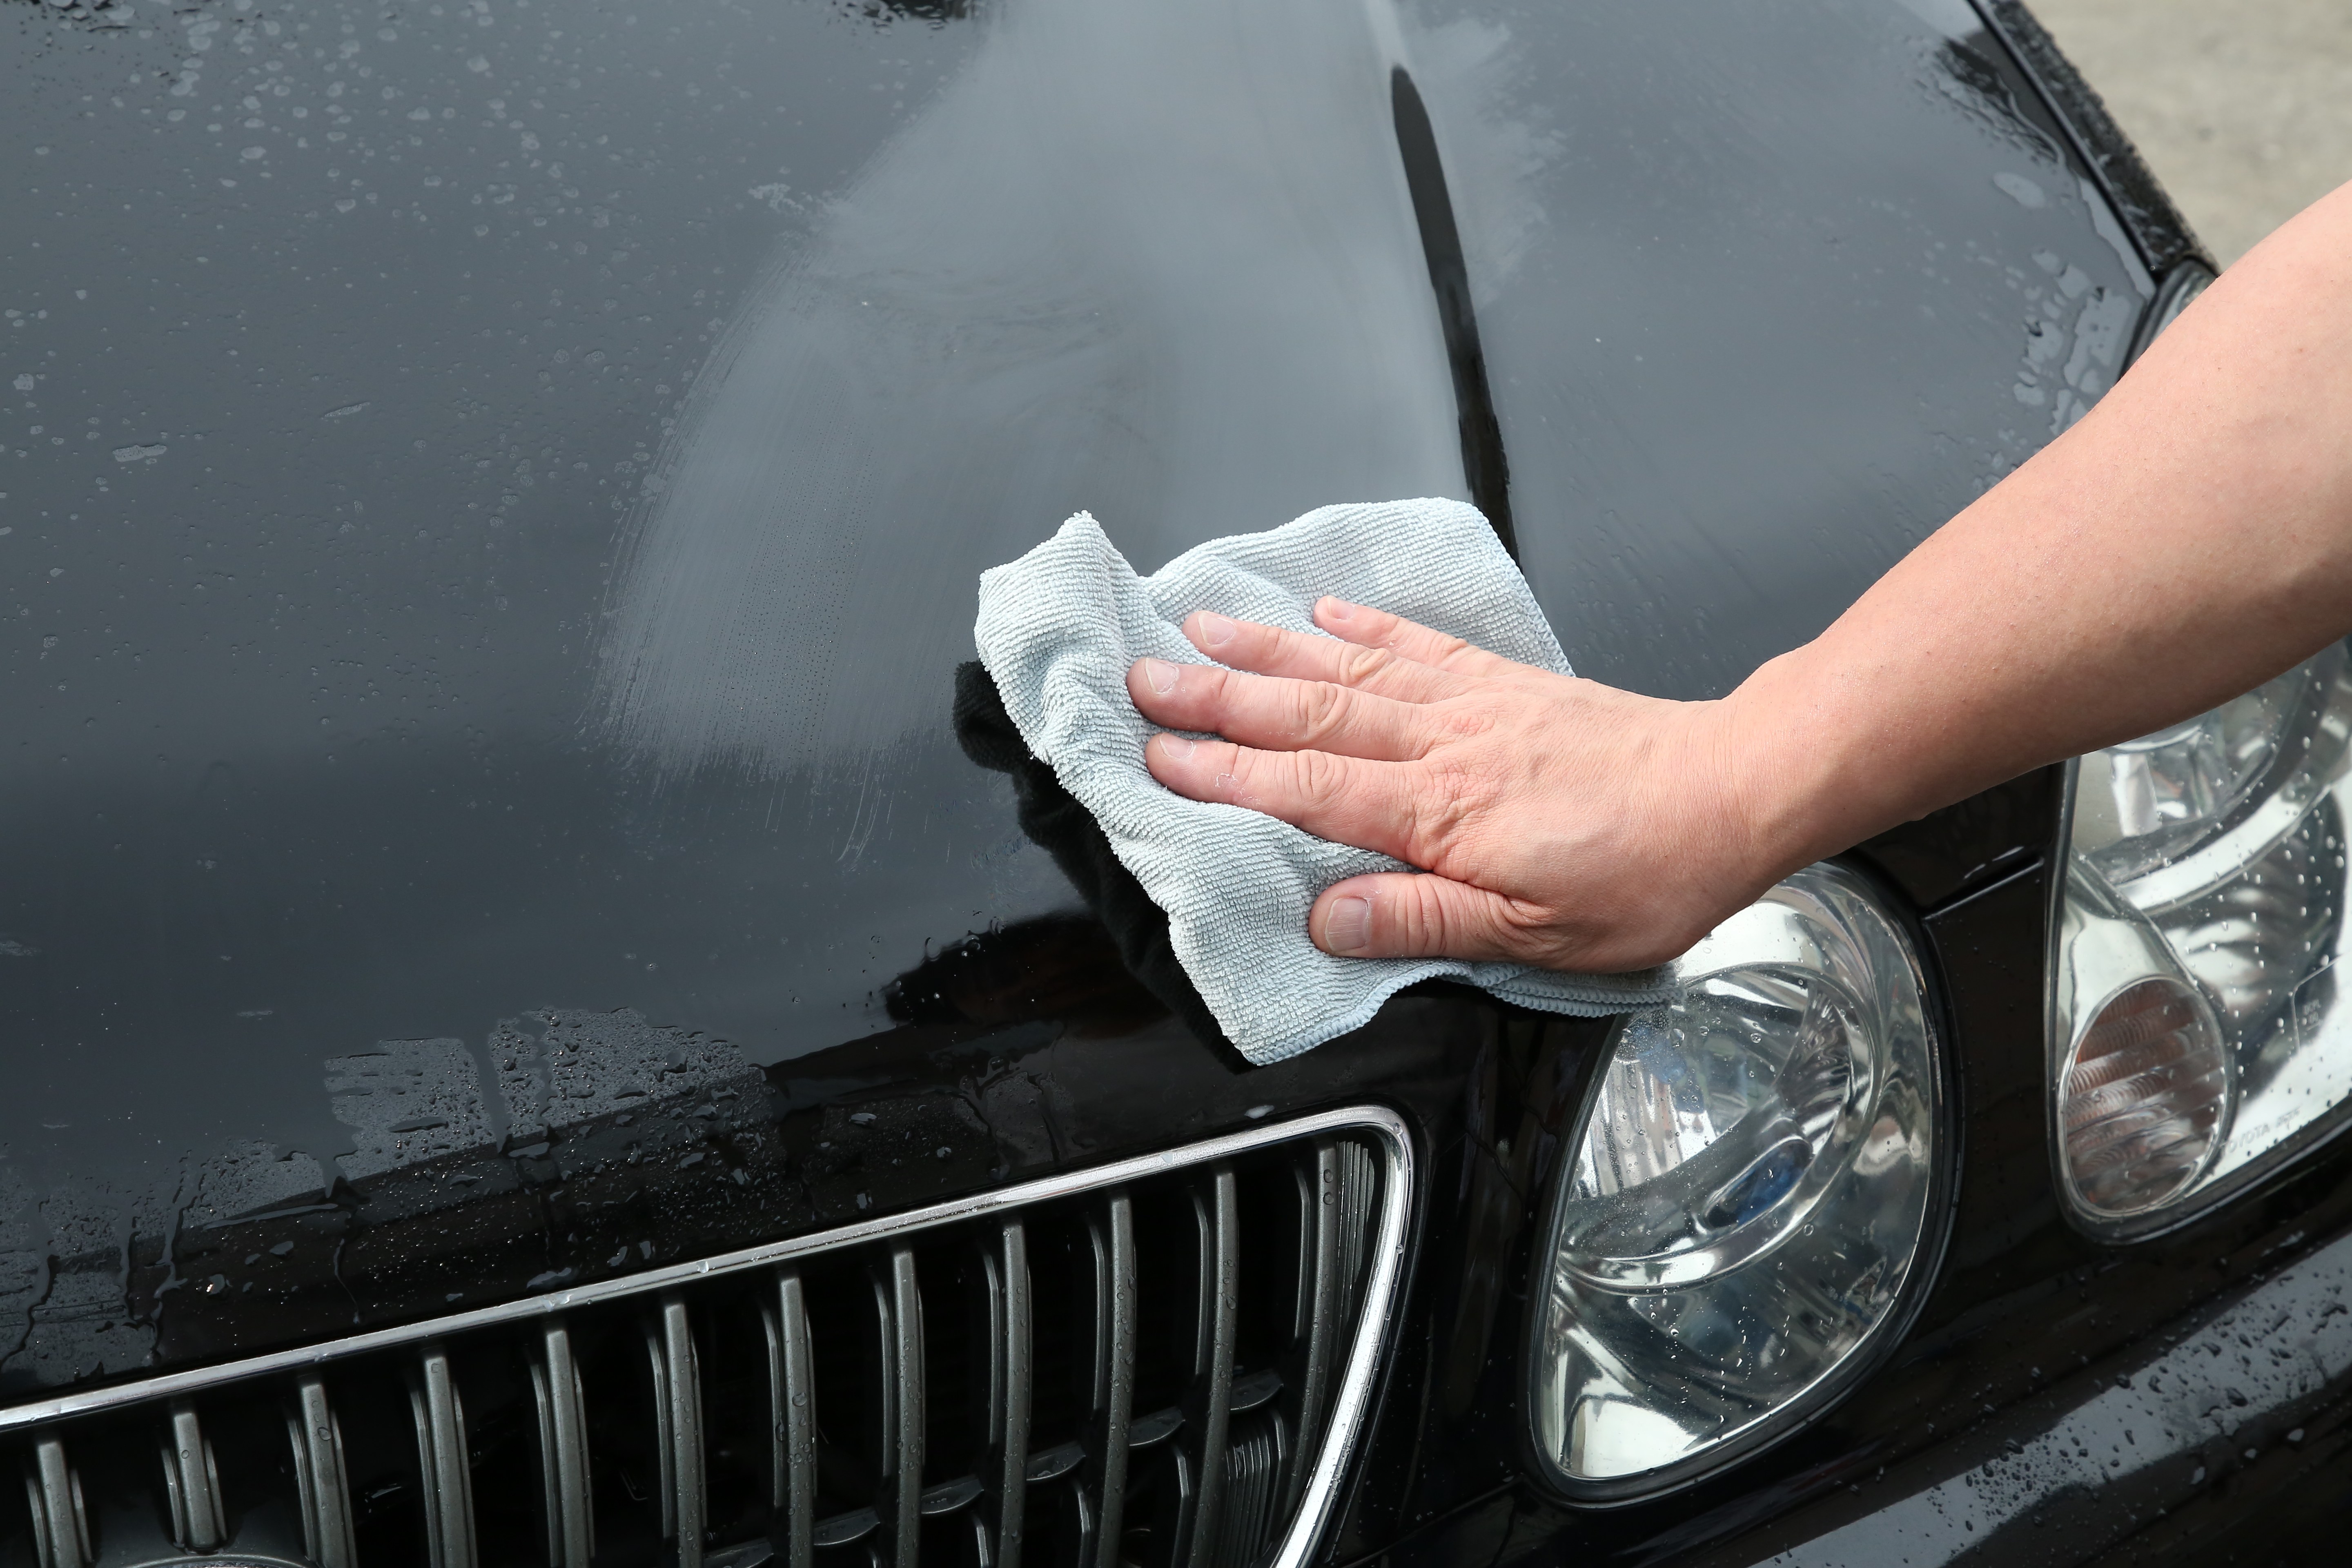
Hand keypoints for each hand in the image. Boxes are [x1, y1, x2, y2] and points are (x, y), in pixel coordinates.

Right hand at [1125, 599, 1781, 971]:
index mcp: (1442, 814)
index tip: (1154, 756)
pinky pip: (1420, 644)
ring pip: (1348, 671)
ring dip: (1266, 650)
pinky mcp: (1506, 683)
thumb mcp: (1538, 934)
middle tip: (1139, 678)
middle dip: (1215, 699)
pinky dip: (1365, 625)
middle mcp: (1443, 746)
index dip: (1223, 775)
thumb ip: (1423, 920)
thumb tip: (1325, 918)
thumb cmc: (1645, 874)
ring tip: (1198, 627)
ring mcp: (1472, 705)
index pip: (1306, 791)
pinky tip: (1321, 611)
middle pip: (1307, 717)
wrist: (1733, 791)